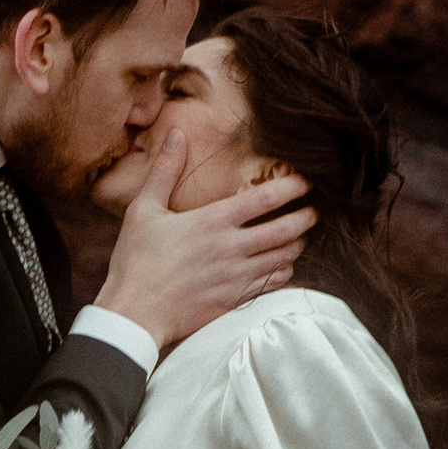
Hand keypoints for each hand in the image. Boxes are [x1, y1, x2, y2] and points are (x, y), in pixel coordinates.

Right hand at [92, 135, 314, 352]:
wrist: (135, 313)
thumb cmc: (135, 261)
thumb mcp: (143, 209)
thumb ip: (165, 170)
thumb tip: (176, 135)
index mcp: (212, 222)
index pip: (265, 199)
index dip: (292, 187)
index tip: (306, 182)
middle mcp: (231, 248)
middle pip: (285, 230)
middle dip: (306, 218)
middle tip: (313, 211)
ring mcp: (236, 278)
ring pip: (284, 258)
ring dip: (297, 245)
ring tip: (300, 237)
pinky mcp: (236, 301)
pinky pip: (273, 285)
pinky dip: (284, 272)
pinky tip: (282, 266)